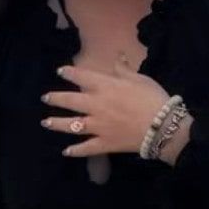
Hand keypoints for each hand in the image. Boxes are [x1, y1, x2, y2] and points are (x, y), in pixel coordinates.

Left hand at [41, 56, 171, 157]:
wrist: (163, 126)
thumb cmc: (153, 98)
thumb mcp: (140, 78)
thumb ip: (124, 70)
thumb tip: (117, 57)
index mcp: (105, 86)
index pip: (81, 77)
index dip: (69, 73)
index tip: (60, 71)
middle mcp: (96, 105)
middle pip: (70, 101)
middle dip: (55, 98)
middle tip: (46, 98)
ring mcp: (98, 126)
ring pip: (72, 125)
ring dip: (57, 123)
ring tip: (45, 123)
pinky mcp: (105, 143)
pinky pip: (86, 148)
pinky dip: (75, 151)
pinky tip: (66, 151)